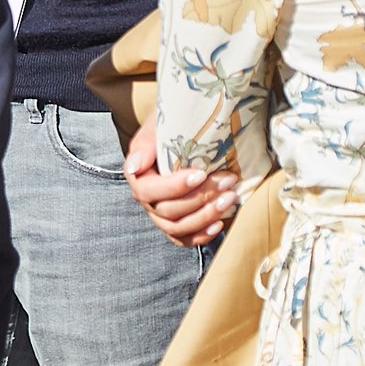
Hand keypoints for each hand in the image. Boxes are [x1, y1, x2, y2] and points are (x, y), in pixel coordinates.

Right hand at [124, 117, 237, 247]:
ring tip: (230, 198)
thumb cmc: (171, 128)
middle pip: (167, 210)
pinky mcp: (177, 224)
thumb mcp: (156, 127)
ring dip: (205, 216)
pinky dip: (201, 235)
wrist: (186, 132)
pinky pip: (183, 239)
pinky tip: (219, 224)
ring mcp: (160, 214)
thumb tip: (134, 166)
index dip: (174, 187)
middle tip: (228, 181)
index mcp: (137, 176)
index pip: (148, 191)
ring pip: (176, 227)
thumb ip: (144, 145)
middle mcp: (146, 199)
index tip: (201, 174)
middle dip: (200, 198)